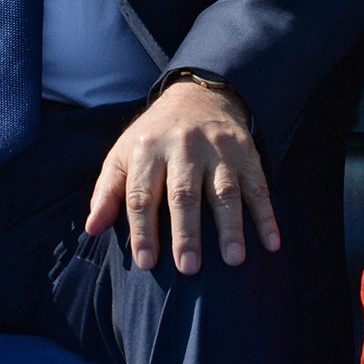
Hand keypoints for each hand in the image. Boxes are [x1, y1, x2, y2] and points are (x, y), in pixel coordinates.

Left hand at [85, 79, 274, 275]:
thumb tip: (92, 228)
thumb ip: (107, 191)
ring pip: (224, 190)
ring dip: (230, 227)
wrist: (197, 95)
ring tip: (233, 260)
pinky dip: (266, 215)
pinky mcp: (246, 152)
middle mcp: (183, 147)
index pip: (143, 194)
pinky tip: (271, 243)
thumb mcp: (123, 155)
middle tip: (189, 267)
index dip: (143, 229)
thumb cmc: (153, 138)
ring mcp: (218, 149)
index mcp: (148, 149)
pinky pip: (258, 186)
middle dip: (186, 232)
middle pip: (184, 193)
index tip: (146, 262)